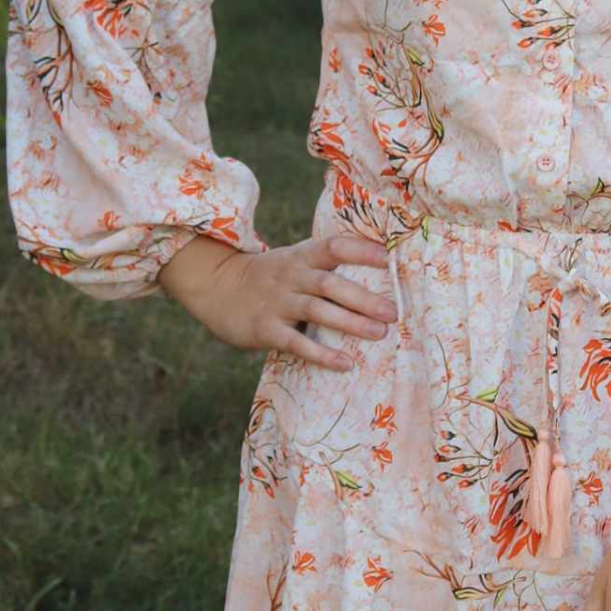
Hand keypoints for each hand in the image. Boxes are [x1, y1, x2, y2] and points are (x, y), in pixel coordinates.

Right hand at [163, 233, 398, 364]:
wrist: (216, 286)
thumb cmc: (269, 277)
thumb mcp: (293, 261)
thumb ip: (324, 266)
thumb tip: (376, 276)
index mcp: (301, 256)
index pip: (334, 247)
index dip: (362, 251)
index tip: (390, 259)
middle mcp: (291, 277)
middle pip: (330, 284)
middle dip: (364, 298)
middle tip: (393, 311)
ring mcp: (277, 303)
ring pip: (317, 311)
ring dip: (350, 322)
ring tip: (379, 334)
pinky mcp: (265, 329)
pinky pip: (296, 342)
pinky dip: (321, 354)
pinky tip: (345, 363)